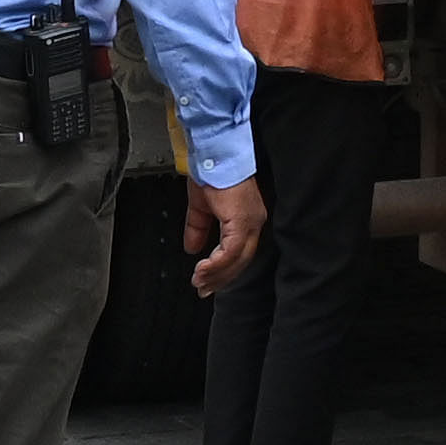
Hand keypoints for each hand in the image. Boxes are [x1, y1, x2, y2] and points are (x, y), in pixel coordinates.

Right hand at [188, 174, 270, 296]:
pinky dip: (215, 264)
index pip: (240, 254)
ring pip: (237, 260)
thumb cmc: (210, 173)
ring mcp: (250, 222)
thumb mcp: (201, 208)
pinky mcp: (241, 221)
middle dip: (220, 278)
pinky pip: (230, 251)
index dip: (224, 271)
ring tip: (199, 281)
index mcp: (247, 219)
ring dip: (216, 274)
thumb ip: (198, 229)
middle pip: (241, 261)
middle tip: (203, 289)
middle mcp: (254, 222)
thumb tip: (192, 248)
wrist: (211, 155)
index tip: (208, 282)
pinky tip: (202, 269)